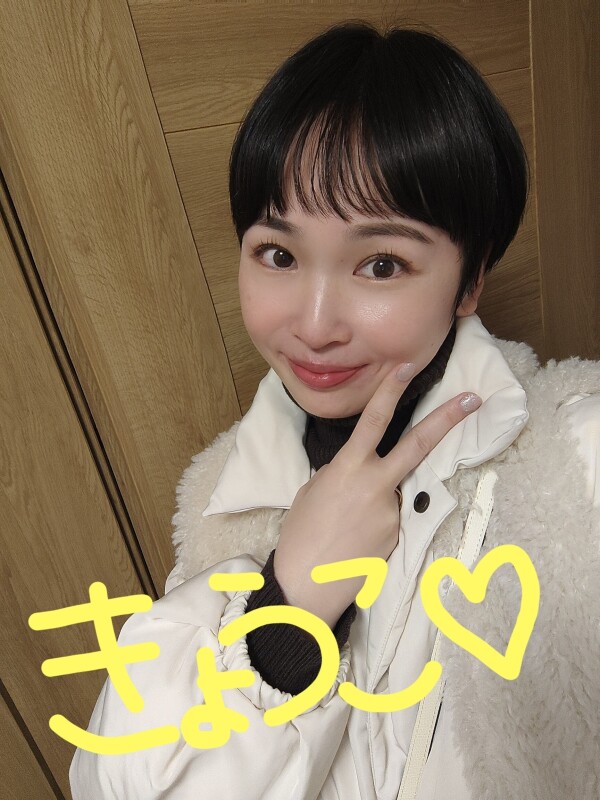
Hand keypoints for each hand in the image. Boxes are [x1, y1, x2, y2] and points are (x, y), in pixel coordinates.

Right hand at [273, 364, 481, 627]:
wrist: (305, 585)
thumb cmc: (300, 533)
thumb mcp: (314, 490)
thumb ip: (343, 472)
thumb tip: (361, 469)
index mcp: (349, 468)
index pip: (374, 421)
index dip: (390, 390)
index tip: (407, 366)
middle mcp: (377, 486)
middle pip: (418, 444)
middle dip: (447, 419)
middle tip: (473, 399)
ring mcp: (392, 512)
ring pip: (394, 492)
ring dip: (375, 501)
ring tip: (345, 528)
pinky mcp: (398, 536)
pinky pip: (390, 519)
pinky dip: (374, 524)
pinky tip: (354, 542)